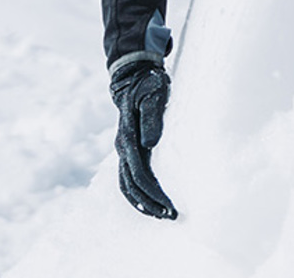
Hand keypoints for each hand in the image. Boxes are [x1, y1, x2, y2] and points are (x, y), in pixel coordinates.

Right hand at [109, 60, 177, 219]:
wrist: (133, 76)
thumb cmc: (148, 84)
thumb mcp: (154, 93)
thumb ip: (153, 117)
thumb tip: (150, 143)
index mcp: (128, 138)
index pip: (139, 175)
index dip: (153, 194)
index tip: (169, 206)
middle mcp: (122, 147)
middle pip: (132, 186)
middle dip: (150, 204)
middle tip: (171, 216)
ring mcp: (123, 149)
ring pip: (127, 185)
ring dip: (143, 202)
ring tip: (163, 214)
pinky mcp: (128, 149)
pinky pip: (128, 177)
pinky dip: (137, 194)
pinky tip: (150, 202)